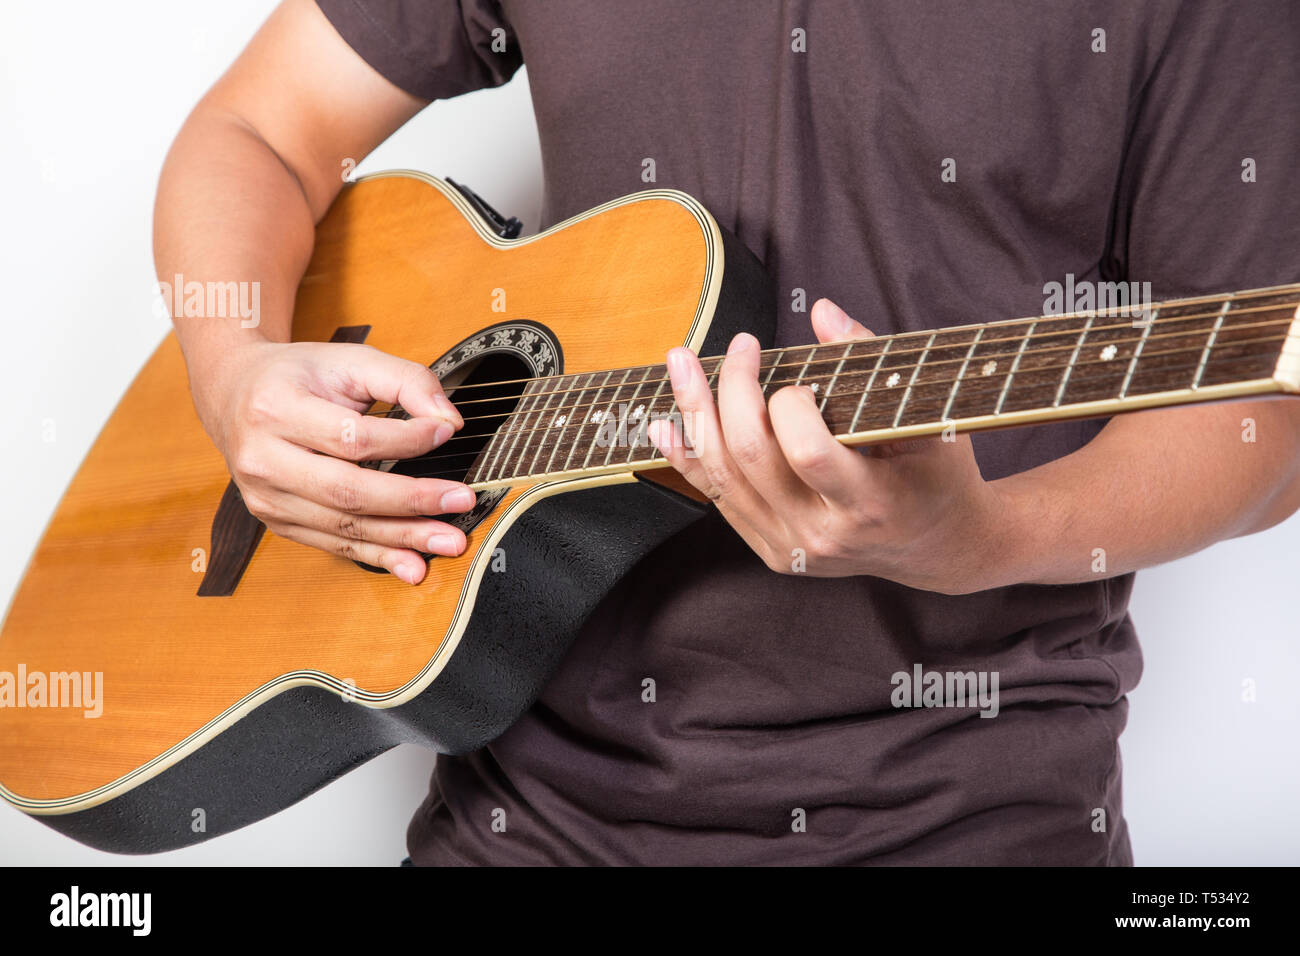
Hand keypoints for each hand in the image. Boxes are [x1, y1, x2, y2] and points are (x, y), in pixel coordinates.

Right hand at [190, 339, 471, 584]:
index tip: (447, 434)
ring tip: (450, 540)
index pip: (351, 437)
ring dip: (402, 537)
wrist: (234, 394)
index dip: (404, 439)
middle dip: (411, 500)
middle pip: (347, 490)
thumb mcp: (350, 360)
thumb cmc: (299, 376)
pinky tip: (412, 565)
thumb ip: (405, 380)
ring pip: (343, 525)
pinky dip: (377, 555)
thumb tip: (450, 421)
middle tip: (461, 501)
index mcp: (275, 409)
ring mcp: (266, 498)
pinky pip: (333, 544)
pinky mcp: (276, 522)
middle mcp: (262, 459)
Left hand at [648, 298, 1006, 593]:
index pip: (807, 451)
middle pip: (751, 457)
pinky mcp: (773, 552)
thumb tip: (821, 311)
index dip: (790, 404)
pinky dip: (688, 457)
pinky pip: (719, 499)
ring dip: (695, 413)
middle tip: (738, 345)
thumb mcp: (925, 417)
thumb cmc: (937, 472)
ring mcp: (793, 548)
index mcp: (870, 502)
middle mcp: (825, 535)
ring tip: (681, 364)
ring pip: (723, 476)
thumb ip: (871, 362)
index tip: (800, 380)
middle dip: (733, 389)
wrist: (940, 546)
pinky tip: (666, 424)